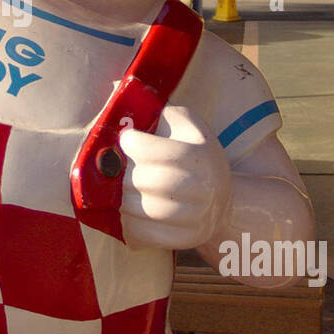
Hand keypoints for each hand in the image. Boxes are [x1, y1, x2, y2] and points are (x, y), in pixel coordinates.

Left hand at [118, 105, 231, 250]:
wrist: (220, 196)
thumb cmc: (192, 153)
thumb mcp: (185, 125)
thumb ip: (156, 111)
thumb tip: (116, 94)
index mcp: (202, 155)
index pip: (161, 151)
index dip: (134, 144)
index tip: (125, 141)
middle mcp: (205, 188)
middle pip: (149, 182)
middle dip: (123, 175)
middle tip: (114, 171)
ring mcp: (198, 217)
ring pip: (145, 211)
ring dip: (121, 200)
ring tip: (116, 191)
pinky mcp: (187, 239)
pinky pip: (146, 235)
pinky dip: (127, 224)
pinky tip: (123, 212)